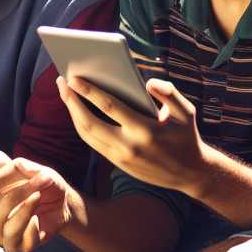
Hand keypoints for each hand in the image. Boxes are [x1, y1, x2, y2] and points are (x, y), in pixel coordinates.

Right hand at [0, 157, 80, 251]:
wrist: (64, 202)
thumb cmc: (44, 185)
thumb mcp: (34, 170)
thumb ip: (16, 169)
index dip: (6, 180)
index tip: (30, 174)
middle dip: (15, 196)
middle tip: (36, 187)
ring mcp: (7, 235)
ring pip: (7, 230)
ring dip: (24, 212)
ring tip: (38, 198)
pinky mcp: (23, 246)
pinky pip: (23, 243)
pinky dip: (32, 230)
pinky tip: (38, 219)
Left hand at [58, 75, 209, 194]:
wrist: (190, 174)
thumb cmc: (187, 137)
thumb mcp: (186, 112)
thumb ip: (169, 92)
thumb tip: (148, 83)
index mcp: (144, 130)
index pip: (109, 107)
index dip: (89, 92)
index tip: (74, 78)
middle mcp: (128, 146)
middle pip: (89, 123)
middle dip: (71, 102)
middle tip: (61, 82)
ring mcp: (120, 157)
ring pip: (87, 135)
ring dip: (72, 113)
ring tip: (66, 94)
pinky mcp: (117, 164)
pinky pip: (93, 142)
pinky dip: (82, 125)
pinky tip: (78, 110)